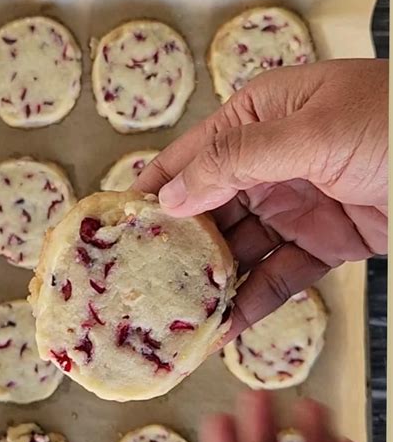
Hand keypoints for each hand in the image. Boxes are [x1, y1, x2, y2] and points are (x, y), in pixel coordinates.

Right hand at [136, 59, 387, 334]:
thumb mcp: (312, 130)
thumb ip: (237, 159)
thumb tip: (171, 194)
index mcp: (262, 114)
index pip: (192, 154)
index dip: (153, 191)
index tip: (114, 229)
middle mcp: (273, 159)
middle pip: (211, 209)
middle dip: (179, 249)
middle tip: (141, 288)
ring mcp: (299, 203)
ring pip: (242, 249)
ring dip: (213, 283)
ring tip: (177, 319)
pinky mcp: (328, 243)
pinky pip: (280, 275)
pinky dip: (254, 301)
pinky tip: (225, 327)